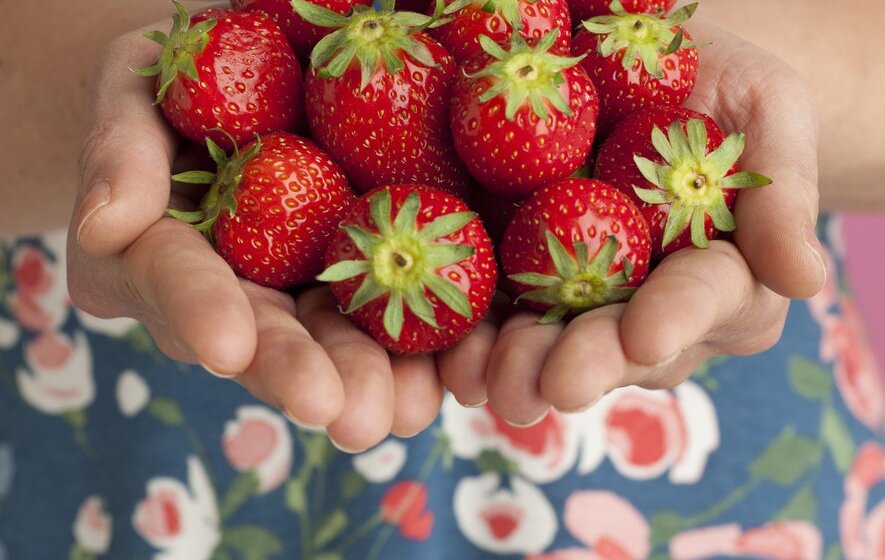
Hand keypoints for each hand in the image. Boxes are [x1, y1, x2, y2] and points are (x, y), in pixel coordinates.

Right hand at [66, 20, 496, 450]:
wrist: (261, 65)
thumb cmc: (187, 69)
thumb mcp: (141, 82)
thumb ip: (122, 144)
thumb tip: (108, 223)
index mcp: (159, 247)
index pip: (170, 279)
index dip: (197, 310)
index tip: (228, 345)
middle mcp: (235, 287)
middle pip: (262, 337)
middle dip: (298, 373)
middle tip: (337, 409)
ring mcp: (306, 287)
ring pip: (335, 343)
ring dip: (371, 380)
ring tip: (405, 409)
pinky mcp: (371, 275)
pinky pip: (402, 315)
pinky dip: (434, 344)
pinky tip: (462, 367)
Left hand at [471, 17, 826, 424]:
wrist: (639, 73)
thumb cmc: (719, 90)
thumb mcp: (768, 113)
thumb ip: (783, 194)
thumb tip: (806, 278)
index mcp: (724, 279)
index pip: (706, 300)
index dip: (676, 319)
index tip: (645, 336)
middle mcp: (652, 309)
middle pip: (621, 344)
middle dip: (586, 364)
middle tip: (552, 381)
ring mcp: (583, 304)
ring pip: (555, 346)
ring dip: (518, 365)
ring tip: (485, 377)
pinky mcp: (521, 284)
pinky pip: (495, 319)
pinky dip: (471, 340)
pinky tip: (449, 355)